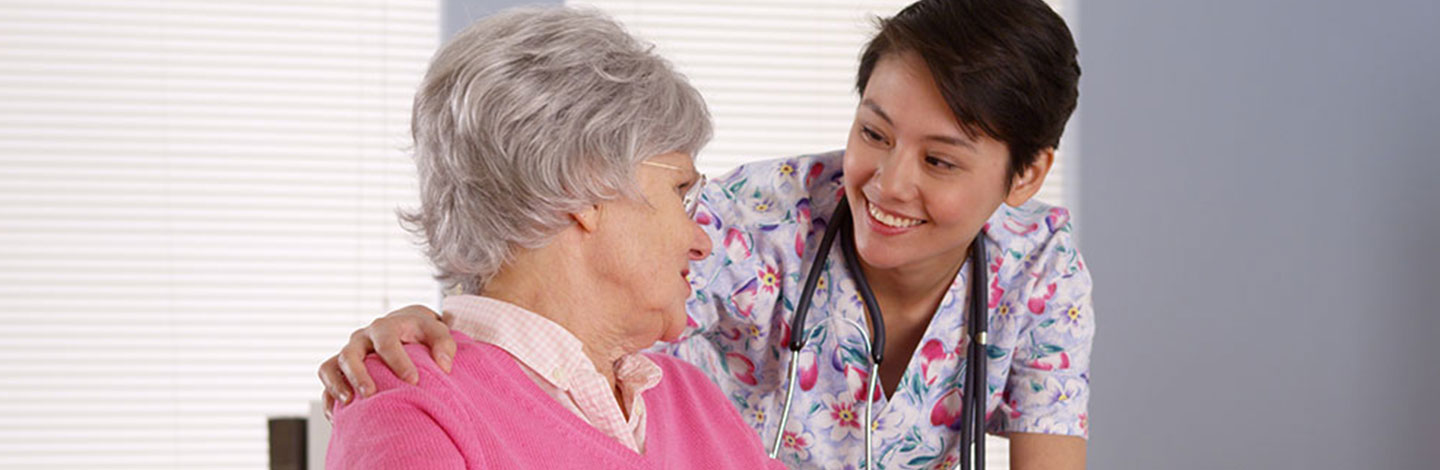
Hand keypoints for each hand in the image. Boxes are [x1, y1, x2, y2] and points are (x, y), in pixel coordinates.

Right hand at [318, 305, 455, 418]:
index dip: (398, 361)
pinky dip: (328, 400)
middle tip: (371, 394)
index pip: (387, 341)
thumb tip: (445, 365)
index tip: (413, 380)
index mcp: (384, 327)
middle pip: (349, 354)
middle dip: (358, 374)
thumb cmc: (421, 332)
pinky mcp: (340, 369)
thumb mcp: (436, 331)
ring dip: (336, 386)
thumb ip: (445, 344)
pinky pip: (326, 383)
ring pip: (329, 367)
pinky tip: (337, 418)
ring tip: (348, 404)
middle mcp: (361, 339)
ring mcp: (348, 354)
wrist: (403, 326)